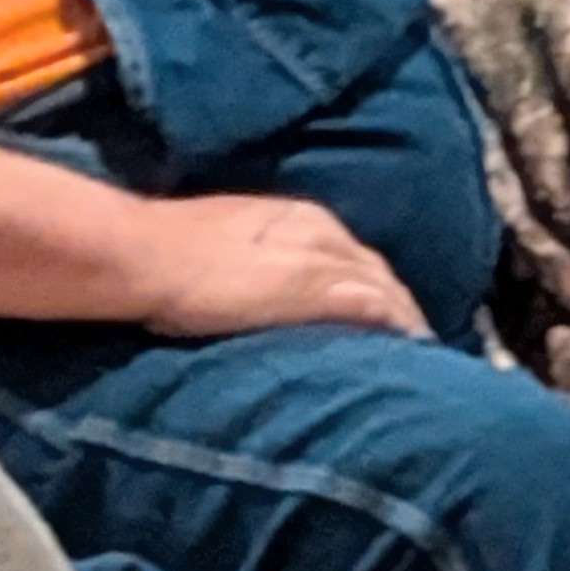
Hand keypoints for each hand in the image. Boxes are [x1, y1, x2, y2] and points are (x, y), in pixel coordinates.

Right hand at [133, 192, 421, 341]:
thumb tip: (251, 283)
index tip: (383, 309)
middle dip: (397, 299)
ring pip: (385, 288)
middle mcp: (323, 233)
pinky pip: (378, 309)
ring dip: (406, 317)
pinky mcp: (321, 291)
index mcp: (299, 218)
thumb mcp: (223, 244)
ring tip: (421, 351)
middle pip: (377, 269)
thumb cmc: (165, 252)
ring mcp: (324, 261)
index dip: (370, 282)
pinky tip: (413, 349)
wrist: (148, 254)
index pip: (350, 253)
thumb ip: (250, 260)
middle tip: (414, 335)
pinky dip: (399, 327)